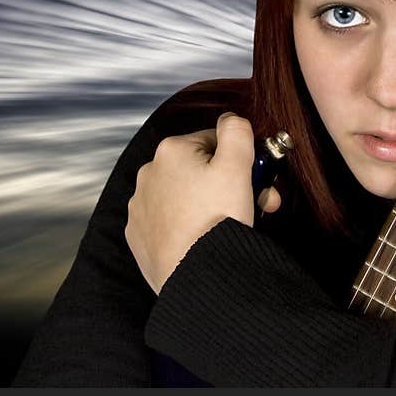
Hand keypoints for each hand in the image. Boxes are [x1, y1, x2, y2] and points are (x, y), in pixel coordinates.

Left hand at [125, 112, 280, 293]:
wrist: (195, 276)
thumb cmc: (217, 220)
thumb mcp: (238, 166)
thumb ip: (237, 131)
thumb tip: (230, 119)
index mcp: (171, 151)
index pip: (214, 141)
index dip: (240, 161)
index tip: (257, 183)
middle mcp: (148, 173)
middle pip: (198, 169)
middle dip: (227, 184)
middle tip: (252, 206)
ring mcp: (140, 206)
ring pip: (183, 195)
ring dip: (205, 203)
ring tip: (226, 224)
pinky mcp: (139, 234)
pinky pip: (168, 220)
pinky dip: (186, 224)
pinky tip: (201, 238)